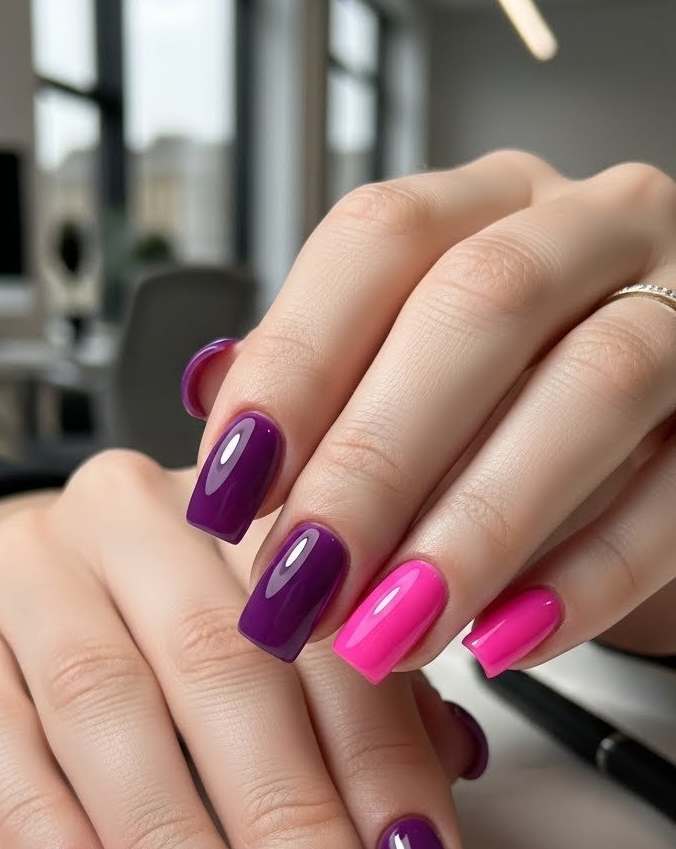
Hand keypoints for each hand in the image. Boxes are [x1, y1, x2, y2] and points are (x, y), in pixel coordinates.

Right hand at [0, 453, 485, 848]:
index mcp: (250, 510)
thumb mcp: (291, 643)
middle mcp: (135, 521)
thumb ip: (370, 704)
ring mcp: (29, 571)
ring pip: (104, 707)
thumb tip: (440, 796)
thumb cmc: (177, 623)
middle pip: (222, 671)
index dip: (383, 773)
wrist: (35, 580)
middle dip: (284, 826)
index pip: (331, 643)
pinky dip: (46, 839)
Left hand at [183, 149, 675, 677]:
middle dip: (374, 459)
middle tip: (299, 586)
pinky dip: (587, 578)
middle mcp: (596, 229)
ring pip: (595, 385)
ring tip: (391, 632)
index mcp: (490, 204)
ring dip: (477, 525)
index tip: (226, 493)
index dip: (294, 364)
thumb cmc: (517, 411)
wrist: (663, 446)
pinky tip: (505, 644)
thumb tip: (218, 466)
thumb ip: (331, 404)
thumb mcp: (418, 382)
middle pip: (479, 305)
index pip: (380, 239)